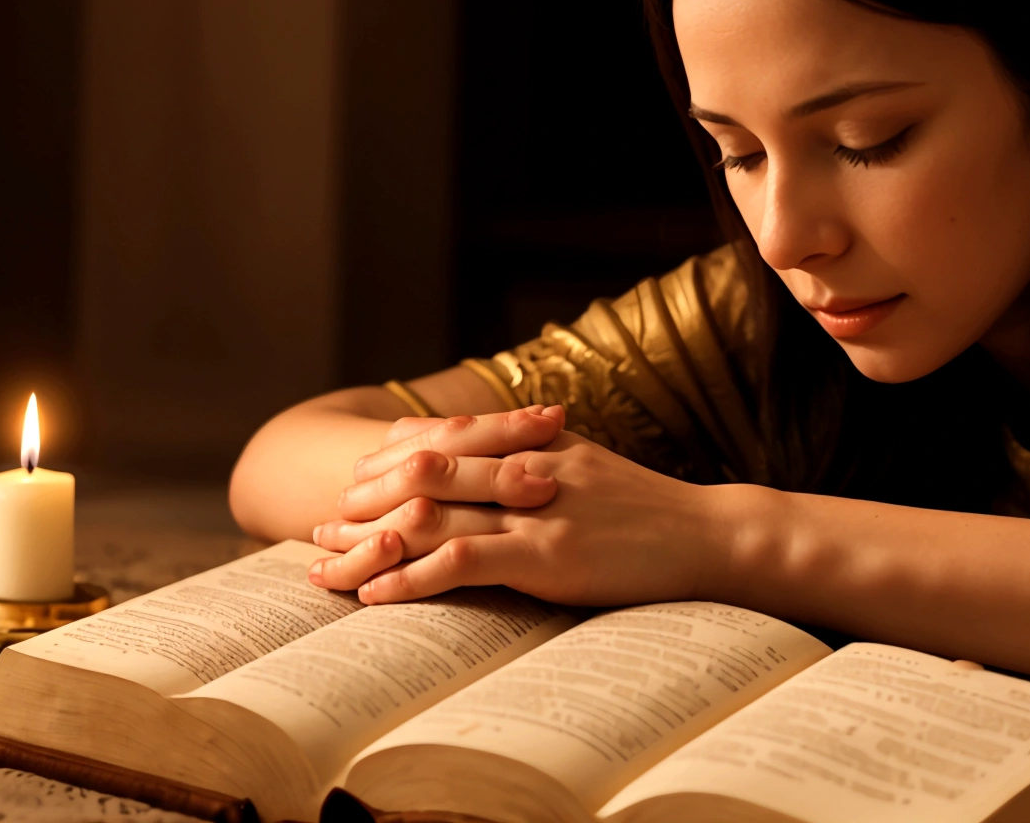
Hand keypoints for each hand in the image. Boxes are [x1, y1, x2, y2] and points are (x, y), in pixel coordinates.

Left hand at [307, 428, 730, 608]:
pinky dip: (412, 576)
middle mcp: (528, 463)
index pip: (442, 435)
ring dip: (369, 542)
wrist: (710, 536)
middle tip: (320, 530)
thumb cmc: (650, 513)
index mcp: (536, 438)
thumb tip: (479, 469)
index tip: (350, 485)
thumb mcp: (589, 468)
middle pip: (421, 471)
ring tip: (325, 567)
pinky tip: (377, 594)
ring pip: (431, 513)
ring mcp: (537, 507)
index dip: (386, 459)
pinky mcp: (548, 553)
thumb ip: (535, 460)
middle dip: (362, 500)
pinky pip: (464, 560)